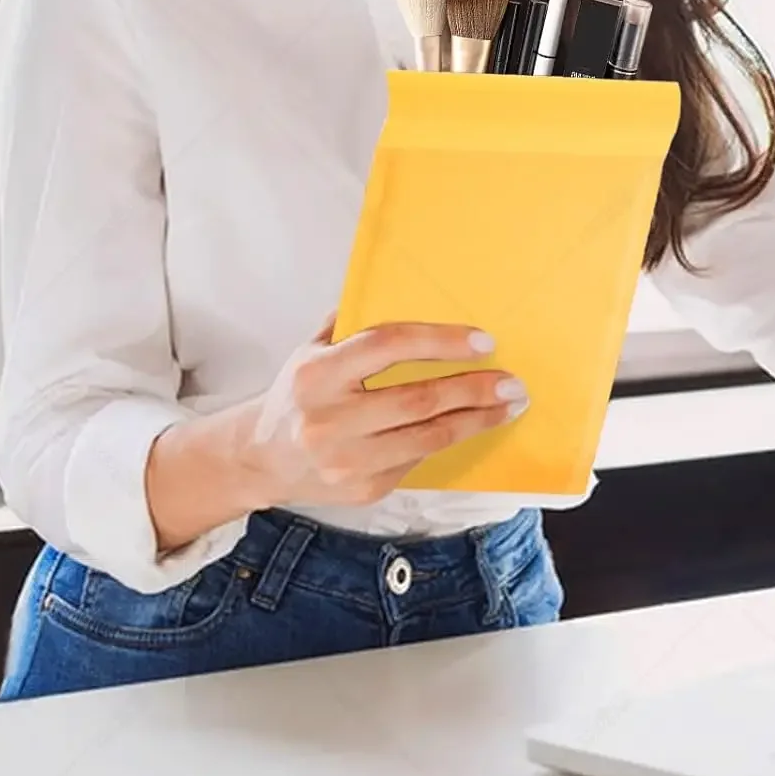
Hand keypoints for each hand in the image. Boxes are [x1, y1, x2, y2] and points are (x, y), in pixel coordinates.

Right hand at [242, 316, 527, 508]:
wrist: (262, 458)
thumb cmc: (300, 393)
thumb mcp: (313, 350)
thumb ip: (352, 321)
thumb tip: (404, 285)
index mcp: (318, 374)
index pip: (387, 346)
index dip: (440, 341)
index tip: (483, 341)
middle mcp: (328, 419)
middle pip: (417, 400)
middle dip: (473, 389)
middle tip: (512, 380)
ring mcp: (346, 460)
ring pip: (428, 437)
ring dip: (477, 420)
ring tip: (509, 405)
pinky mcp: (363, 489)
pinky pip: (419, 459)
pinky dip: (450, 440)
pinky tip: (473, 424)